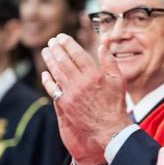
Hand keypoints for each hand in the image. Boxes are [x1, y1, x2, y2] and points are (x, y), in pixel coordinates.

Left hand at [41, 34, 129, 164]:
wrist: (109, 128)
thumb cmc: (115, 104)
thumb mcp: (118, 80)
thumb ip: (109, 61)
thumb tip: (102, 45)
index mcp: (94, 75)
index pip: (76, 53)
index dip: (67, 43)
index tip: (61, 37)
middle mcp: (81, 83)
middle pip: (63, 61)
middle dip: (56, 49)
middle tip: (52, 42)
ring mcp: (72, 94)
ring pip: (56, 73)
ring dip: (49, 61)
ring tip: (46, 52)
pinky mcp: (66, 105)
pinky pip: (53, 89)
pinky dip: (48, 81)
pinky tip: (45, 74)